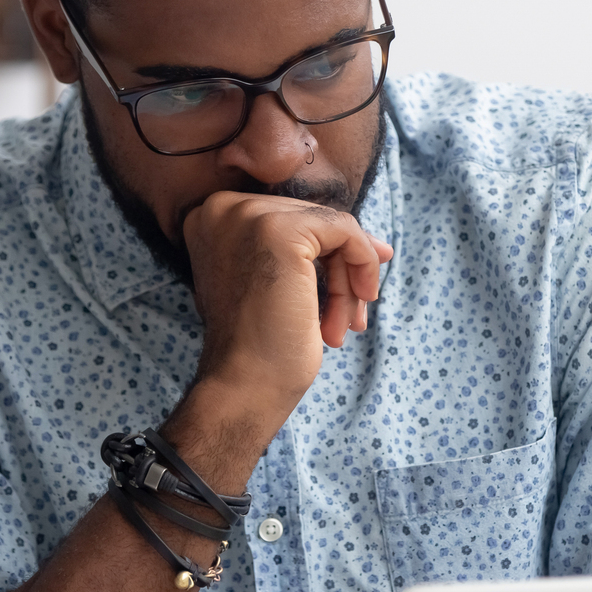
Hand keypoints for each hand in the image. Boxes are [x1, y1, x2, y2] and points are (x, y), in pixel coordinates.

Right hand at [183, 191, 392, 414]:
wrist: (245, 384)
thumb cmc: (259, 344)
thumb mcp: (274, 282)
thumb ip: (308, 252)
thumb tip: (380, 245)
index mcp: (211, 217)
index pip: (289, 217)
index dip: (325, 251)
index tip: (353, 285)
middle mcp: (222, 207)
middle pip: (311, 220)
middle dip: (340, 269)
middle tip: (351, 317)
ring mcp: (248, 215)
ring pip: (331, 227)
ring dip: (348, 279)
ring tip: (346, 324)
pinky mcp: (279, 229)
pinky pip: (345, 231)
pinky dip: (361, 265)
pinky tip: (354, 310)